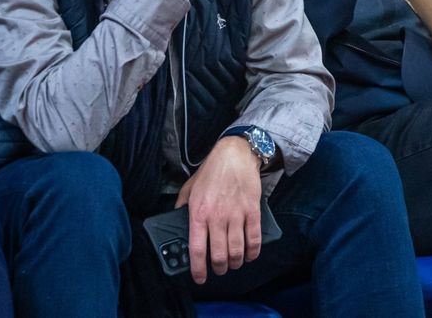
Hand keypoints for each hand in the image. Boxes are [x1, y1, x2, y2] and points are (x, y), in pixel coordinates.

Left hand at [175, 136, 262, 283]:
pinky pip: (254, 239)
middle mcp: (217, 217)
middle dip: (219, 268)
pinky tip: (250, 255)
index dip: (198, 269)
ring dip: (235, 263)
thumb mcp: (189, 188)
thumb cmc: (211, 171)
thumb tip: (177, 221)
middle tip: (218, 269)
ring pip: (237, 251)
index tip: (199, 278)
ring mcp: (236, 215)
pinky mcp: (252, 211)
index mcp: (198, 213)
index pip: (197, 250)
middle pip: (219, 256)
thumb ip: (182, 206)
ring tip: (233, 263)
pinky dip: (253, 252)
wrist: (234, 154)